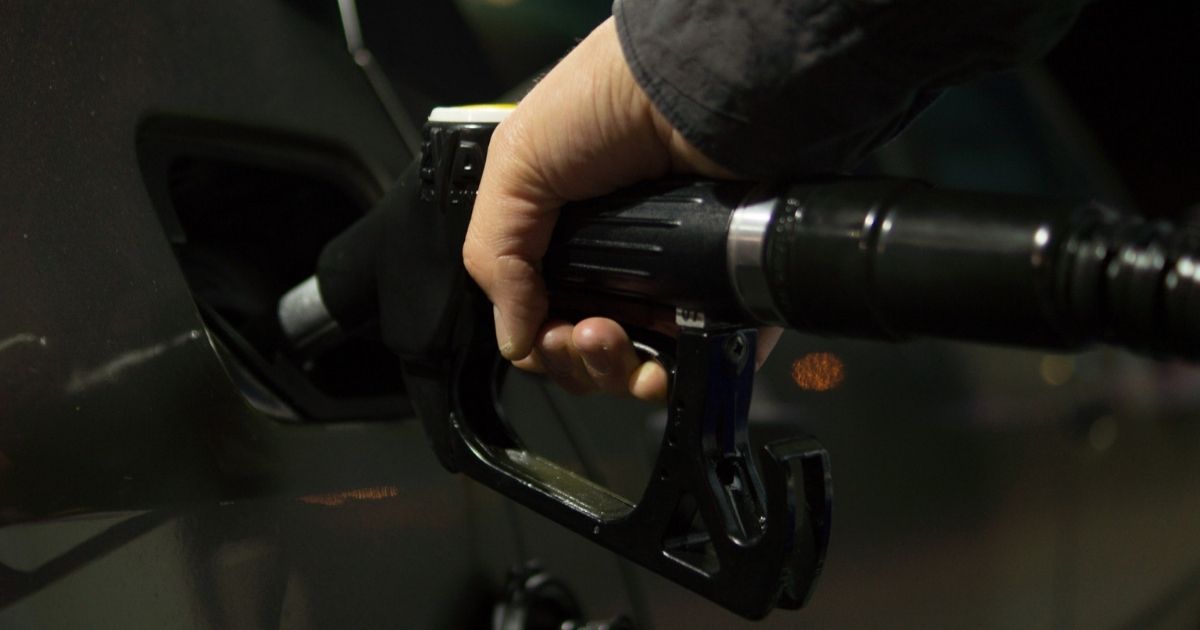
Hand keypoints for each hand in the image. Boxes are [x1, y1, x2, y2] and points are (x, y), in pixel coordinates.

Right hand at [463, 16, 779, 400]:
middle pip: (589, 354)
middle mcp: (621, 264)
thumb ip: (496, 254)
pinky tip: (661, 366)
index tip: (544, 333)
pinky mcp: (723, 295)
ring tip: (612, 337)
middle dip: (576, 361)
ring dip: (615, 373)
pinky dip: (677, 380)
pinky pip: (701, 362)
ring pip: (639, 369)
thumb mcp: (517, 164)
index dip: (540, 342)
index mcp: (567, 238)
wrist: (699, 90)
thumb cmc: (608, 103)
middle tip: (583, 332)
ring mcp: (674, 283)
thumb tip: (513, 339)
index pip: (544, 318)